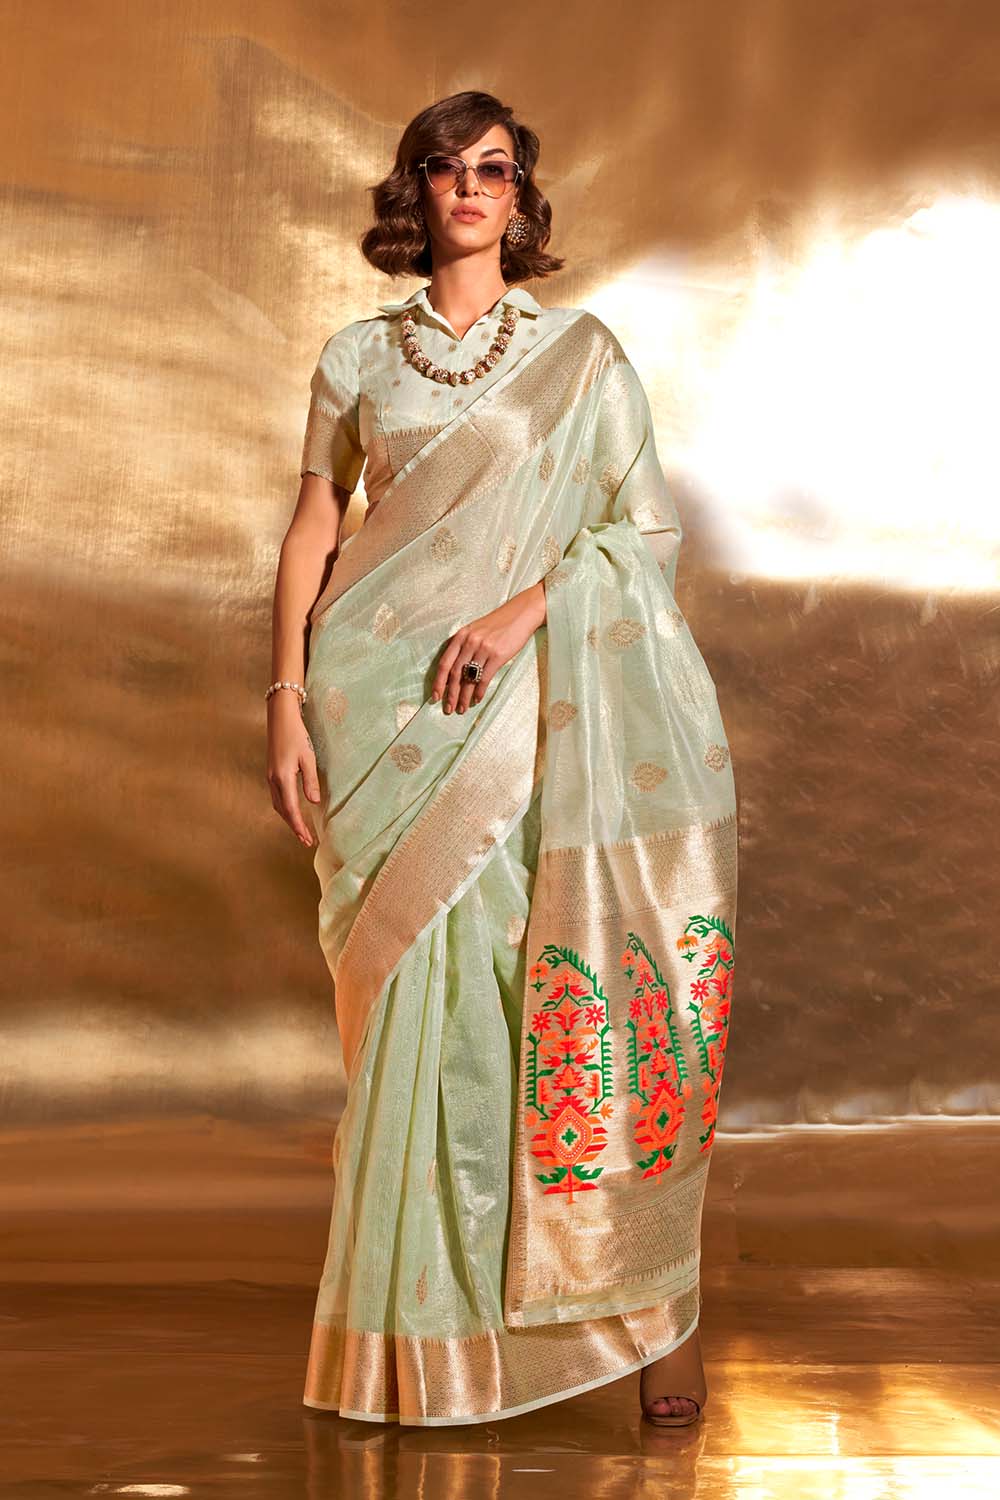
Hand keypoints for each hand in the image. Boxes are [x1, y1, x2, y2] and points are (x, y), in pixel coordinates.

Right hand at [266, 690, 320, 846]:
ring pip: (278, 804)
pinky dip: (284, 808)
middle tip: (306, 840)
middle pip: (282, 811)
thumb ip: (310, 780)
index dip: (299, 826)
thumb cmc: (296, 734)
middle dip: (294, 826)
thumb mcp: (308, 757)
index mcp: (283, 778)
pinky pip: (277, 796)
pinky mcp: (271, 772)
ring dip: (288, 819)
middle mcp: (273, 780)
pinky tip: (292, 810)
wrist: (280, 717)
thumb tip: (314, 802)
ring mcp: (270, 776)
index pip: (291, 809)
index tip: (307, 839)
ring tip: (300, 829)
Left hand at [431, 581, 546, 714]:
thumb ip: (464, 646)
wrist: (521, 614)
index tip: (435, 697)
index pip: (444, 663)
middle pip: (455, 674)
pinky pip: (484, 679)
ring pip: (469, 679)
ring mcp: (483, 649)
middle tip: (448, 709)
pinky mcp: (497, 656)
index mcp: (461, 636)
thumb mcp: (475, 630)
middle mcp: (469, 642)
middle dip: (450, 694)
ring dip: (464, 697)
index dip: (438, 682)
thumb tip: (455, 672)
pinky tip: (477, 700)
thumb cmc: (498, 624)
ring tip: (461, 709)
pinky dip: (479, 692)